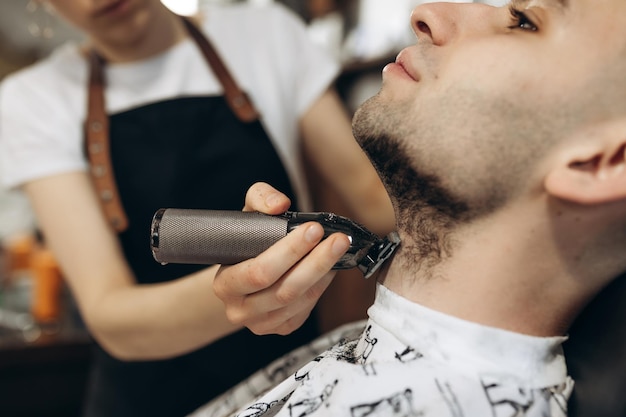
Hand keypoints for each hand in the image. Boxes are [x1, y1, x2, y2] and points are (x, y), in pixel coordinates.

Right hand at [213, 182, 350, 334]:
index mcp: (225, 285)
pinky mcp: (281, 328)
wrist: (240, 275)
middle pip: (284, 290)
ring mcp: (261, 324)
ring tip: (338, 250)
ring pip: (299, 301)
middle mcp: (239, 310)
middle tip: (338, 239)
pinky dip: (322, 286)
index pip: (259, 272)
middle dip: (316, 262)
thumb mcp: (246, 215)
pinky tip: (330, 268)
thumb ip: (260, 199)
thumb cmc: (244, 245)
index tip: (314, 228)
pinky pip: (306, 309)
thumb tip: (280, 204)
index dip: (289, 251)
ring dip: (323, 273)